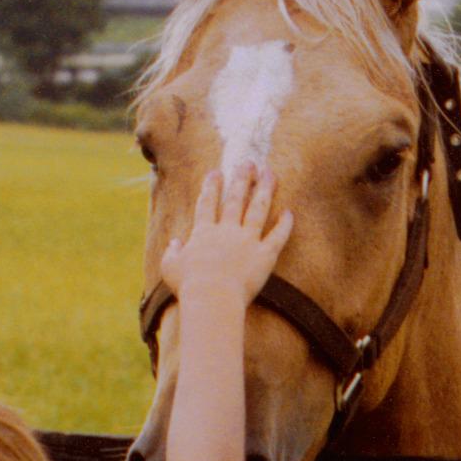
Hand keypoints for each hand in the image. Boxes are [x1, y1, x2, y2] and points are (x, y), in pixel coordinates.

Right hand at [161, 164, 292, 307]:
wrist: (212, 298)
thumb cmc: (189, 286)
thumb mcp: (170, 268)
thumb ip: (171, 253)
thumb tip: (173, 242)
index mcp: (203, 233)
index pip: (207, 204)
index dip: (211, 187)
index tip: (216, 172)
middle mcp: (226, 231)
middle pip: (236, 200)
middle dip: (242, 179)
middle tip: (248, 163)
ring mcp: (247, 241)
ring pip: (258, 210)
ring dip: (264, 190)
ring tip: (270, 174)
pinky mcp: (264, 255)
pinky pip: (277, 236)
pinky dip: (284, 225)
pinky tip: (289, 212)